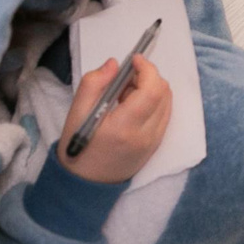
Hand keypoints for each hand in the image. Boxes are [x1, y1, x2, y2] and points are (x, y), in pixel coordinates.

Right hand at [58, 54, 172, 183]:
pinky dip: (153, 103)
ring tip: (125, 96)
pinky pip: (164, 115)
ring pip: (167, 102)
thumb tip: (115, 64)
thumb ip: (95, 83)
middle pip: (163, 93)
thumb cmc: (78, 146)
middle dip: (148, 77)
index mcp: (123, 127)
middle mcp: (145, 136)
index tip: (134, 60)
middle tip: (124, 80)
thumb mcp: (77, 111)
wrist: (84, 183)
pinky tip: (132, 108)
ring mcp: (153, 142)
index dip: (147, 69)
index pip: (151, 90)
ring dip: (151, 89)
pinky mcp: (155, 146)